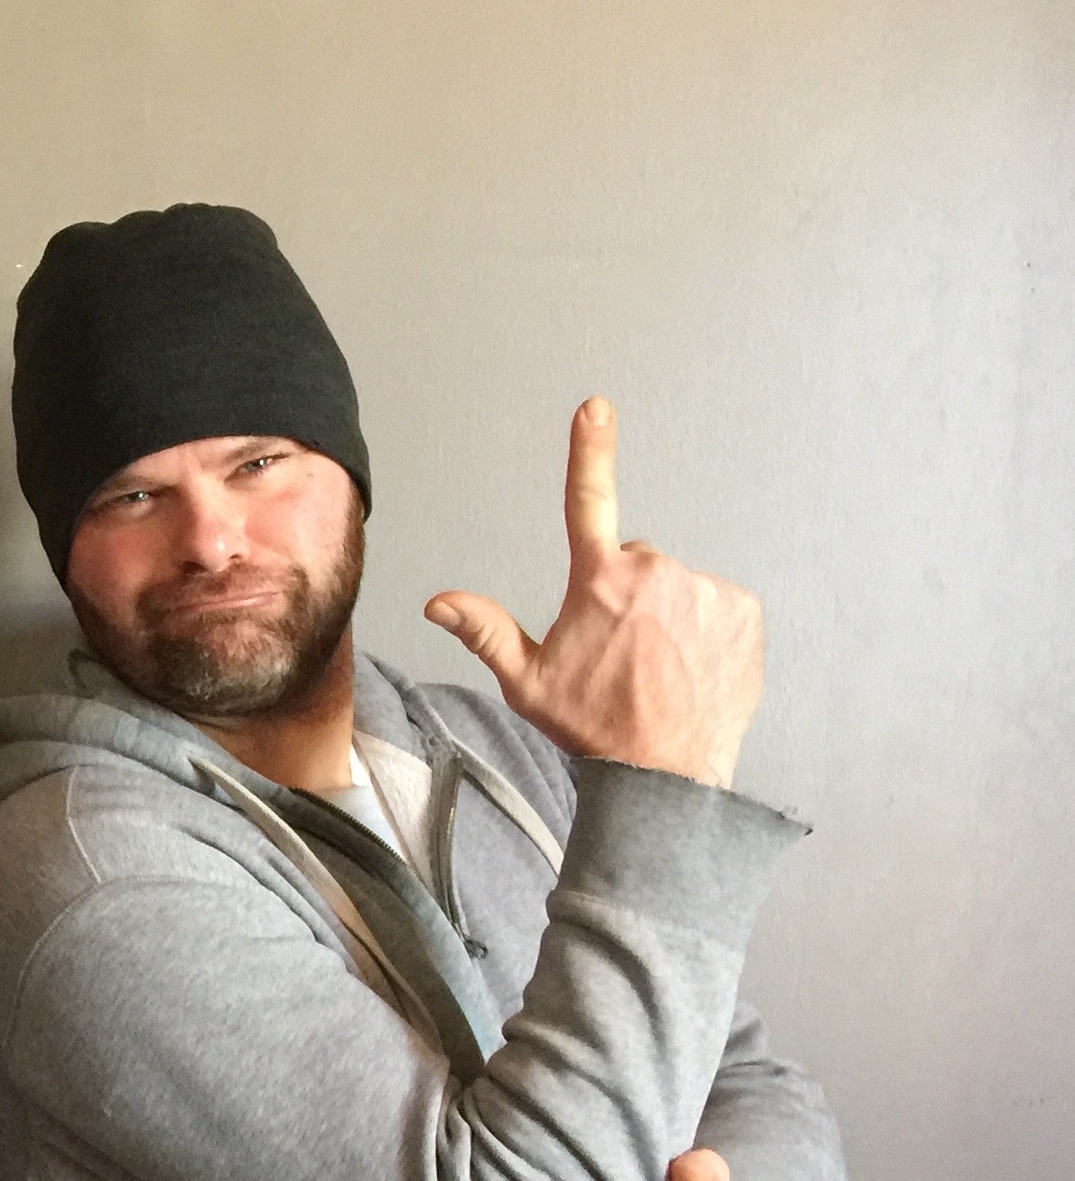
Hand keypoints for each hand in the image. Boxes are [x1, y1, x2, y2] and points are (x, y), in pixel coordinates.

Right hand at [425, 398, 762, 789]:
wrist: (665, 773)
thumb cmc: (592, 728)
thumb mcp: (528, 683)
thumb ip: (486, 631)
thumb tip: (438, 602)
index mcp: (599, 582)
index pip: (588, 501)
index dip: (589, 451)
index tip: (595, 407)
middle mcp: (655, 572)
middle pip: (635, 563)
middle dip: (626, 595)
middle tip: (620, 654)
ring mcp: (705, 588)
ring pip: (677, 587)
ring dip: (667, 615)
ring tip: (657, 668)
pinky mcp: (742, 609)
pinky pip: (717, 605)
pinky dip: (705, 630)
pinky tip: (690, 668)